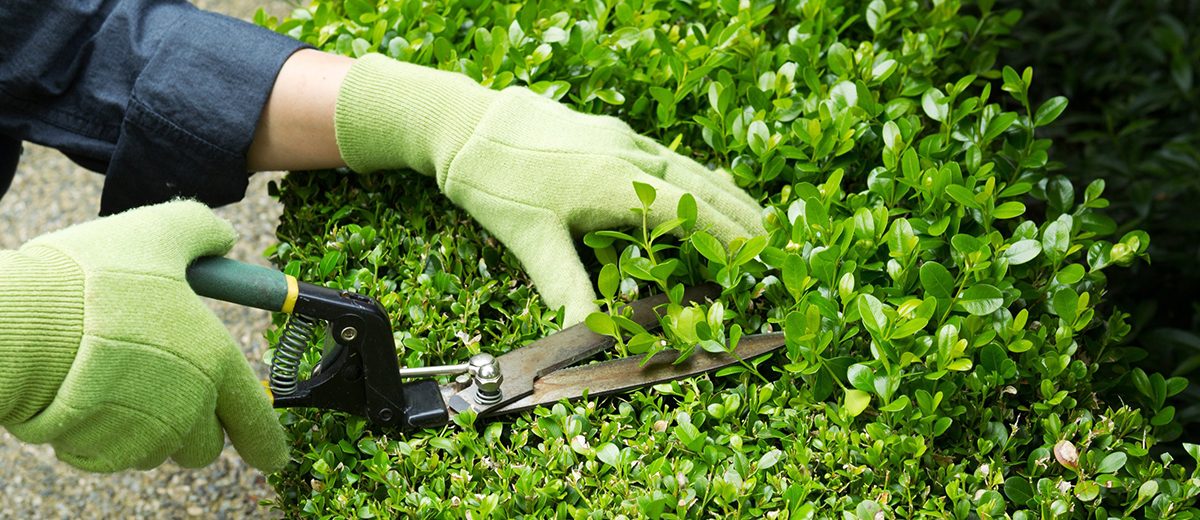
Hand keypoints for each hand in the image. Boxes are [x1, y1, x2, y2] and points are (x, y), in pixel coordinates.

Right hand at [0, 201, 286, 471]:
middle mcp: (189, 408)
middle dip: (194, 427)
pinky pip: (110, 452)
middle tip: (165, 388)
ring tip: (115, 381)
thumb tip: (221, 239)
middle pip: (205, 445)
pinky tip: (83, 397)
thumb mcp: (160, 232)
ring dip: (147, 427)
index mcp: (216, 363)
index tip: (270, 456)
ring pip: (159, 449)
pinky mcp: (98, 451)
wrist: (21, 323)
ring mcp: (143, 436)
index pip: (258, 422)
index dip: (267, 442)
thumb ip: (201, 232)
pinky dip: (103, 433)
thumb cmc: (94, 278)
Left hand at [335, 54, 764, 323]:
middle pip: (702, 188)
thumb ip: (566, 288)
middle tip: (777, 243)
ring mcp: (622, 139)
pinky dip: (695, 176)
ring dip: (724, 194)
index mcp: (617, 184)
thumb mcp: (530, 241)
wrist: (465, 122)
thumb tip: (589, 337)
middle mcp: (629, 156)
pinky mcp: (610, 131)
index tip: (759, 259)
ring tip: (756, 216)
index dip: (728, 239)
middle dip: (742, 217)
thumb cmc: (495, 182)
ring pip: (689, 168)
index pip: (689, 214)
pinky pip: (668, 156)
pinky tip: (700, 185)